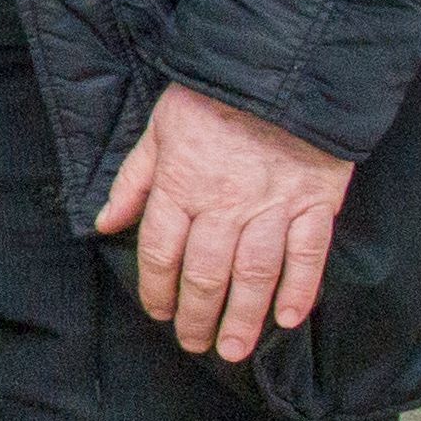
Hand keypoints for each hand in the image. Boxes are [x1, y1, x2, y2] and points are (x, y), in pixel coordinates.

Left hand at [94, 82, 354, 361]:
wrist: (282, 70)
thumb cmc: (213, 99)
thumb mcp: (158, 131)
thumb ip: (133, 182)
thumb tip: (105, 223)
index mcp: (180, 187)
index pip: (161, 252)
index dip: (157, 289)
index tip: (158, 314)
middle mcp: (224, 204)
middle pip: (205, 273)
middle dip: (196, 315)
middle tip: (193, 344)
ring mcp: (272, 207)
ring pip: (254, 274)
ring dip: (243, 318)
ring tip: (233, 350)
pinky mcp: (316, 204)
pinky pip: (307, 256)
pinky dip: (299, 291)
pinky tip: (287, 320)